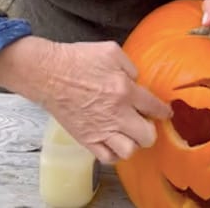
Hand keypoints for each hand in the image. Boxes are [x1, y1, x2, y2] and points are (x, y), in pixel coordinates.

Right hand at [41, 41, 172, 164]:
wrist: (46, 73)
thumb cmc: (75, 59)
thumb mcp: (109, 50)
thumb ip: (130, 66)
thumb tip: (137, 80)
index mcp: (124, 90)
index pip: (155, 108)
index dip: (163, 111)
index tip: (163, 112)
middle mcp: (116, 114)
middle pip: (148, 135)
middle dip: (150, 129)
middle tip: (143, 122)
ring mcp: (101, 129)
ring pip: (130, 150)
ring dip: (132, 143)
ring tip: (127, 134)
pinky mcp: (86, 138)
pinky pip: (108, 158)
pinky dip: (114, 154)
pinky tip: (113, 143)